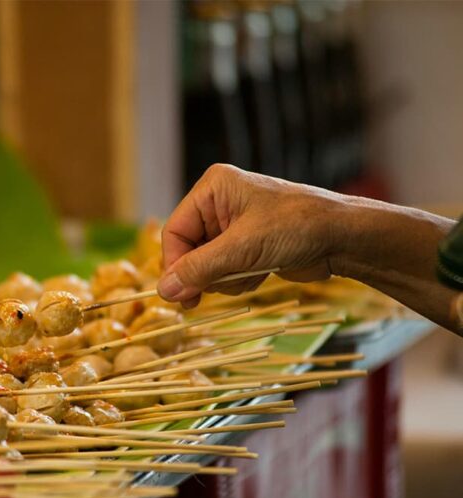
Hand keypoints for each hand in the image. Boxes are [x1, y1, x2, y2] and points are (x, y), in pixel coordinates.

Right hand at [157, 164, 341, 307]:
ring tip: (252, 272)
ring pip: (205, 266)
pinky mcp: (247, 246)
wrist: (344, 238)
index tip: (180, 294)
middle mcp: (218, 204)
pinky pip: (225, 271)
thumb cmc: (296, 228)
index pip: (174, 231)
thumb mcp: (242, 249)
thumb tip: (163, 291)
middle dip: (204, 273)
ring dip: (224, 279)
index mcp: (213, 189)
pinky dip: (239, 279)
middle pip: (188, 251)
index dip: (175, 264)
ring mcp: (232, 226)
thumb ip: (199, 269)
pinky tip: (262, 273)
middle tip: (206, 297)